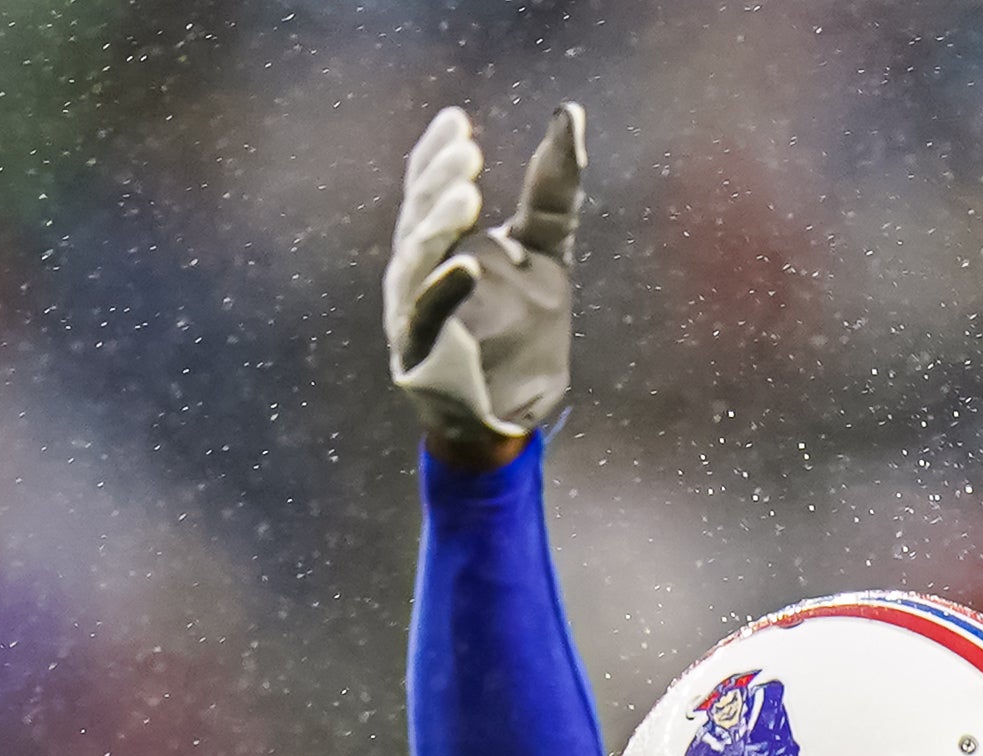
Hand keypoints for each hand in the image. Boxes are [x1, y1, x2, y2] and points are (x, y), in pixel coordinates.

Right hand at [387, 105, 582, 465]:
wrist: (515, 414)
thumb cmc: (524, 333)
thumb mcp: (547, 253)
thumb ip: (552, 191)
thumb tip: (570, 114)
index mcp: (439, 243)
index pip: (428, 188)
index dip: (436, 155)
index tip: (459, 122)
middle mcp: (416, 272)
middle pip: (418, 217)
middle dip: (438, 182)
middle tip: (467, 152)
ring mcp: (412, 313)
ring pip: (416, 261)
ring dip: (438, 226)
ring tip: (468, 194)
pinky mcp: (420, 355)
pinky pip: (428, 318)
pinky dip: (444, 291)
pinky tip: (468, 267)